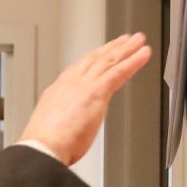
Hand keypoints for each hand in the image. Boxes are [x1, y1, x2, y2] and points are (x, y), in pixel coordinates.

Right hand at [21, 33, 151, 164]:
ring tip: (138, 41)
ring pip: (108, 61)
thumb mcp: (51, 126)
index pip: (80, 68)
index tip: (103, 52)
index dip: (94, 58)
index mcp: (58, 91)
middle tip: (125, 39)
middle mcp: (70, 83)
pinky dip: (133, 61)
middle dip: (111, 48)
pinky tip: (144, 54)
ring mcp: (84, 86)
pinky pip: (119, 72)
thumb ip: (64, 121)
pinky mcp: (96, 92)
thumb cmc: (45, 145)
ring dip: (125, 49)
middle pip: (95, 59)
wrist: (42, 147)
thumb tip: (70, 127)